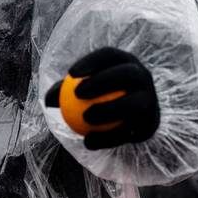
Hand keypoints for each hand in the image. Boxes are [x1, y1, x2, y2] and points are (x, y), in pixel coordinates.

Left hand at [45, 46, 159, 149]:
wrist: (131, 121)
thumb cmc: (101, 100)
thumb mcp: (85, 91)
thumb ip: (66, 93)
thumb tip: (47, 100)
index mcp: (126, 61)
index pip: (110, 55)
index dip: (91, 61)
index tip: (71, 74)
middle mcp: (143, 76)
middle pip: (127, 73)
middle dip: (104, 80)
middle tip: (78, 93)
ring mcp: (150, 99)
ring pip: (134, 103)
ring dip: (109, 109)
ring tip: (85, 117)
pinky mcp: (150, 123)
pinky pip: (130, 129)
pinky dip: (108, 137)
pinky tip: (88, 142)